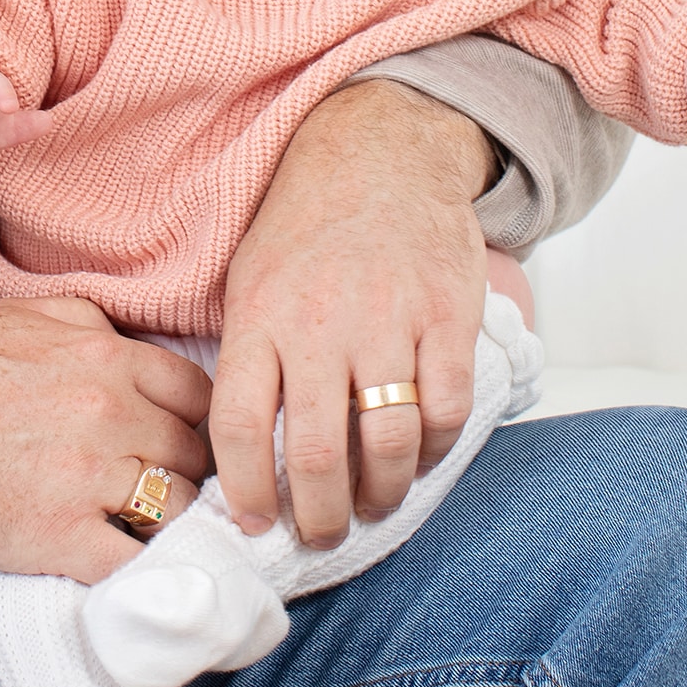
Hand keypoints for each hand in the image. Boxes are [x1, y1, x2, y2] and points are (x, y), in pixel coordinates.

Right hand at [0, 297, 213, 581]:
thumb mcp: (27, 315)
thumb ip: (92, 322)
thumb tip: (132, 343)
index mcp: (108, 358)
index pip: (197, 395)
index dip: (195, 421)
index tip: (180, 438)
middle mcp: (111, 414)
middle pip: (190, 454)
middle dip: (181, 470)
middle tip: (162, 484)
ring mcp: (90, 478)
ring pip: (173, 508)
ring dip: (164, 519)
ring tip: (142, 524)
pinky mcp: (62, 538)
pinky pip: (133, 561)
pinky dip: (139, 566)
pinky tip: (124, 560)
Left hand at [212, 80, 495, 550]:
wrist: (382, 152)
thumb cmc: (306, 225)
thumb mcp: (248, 279)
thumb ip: (247, 358)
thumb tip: (239, 454)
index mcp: (260, 316)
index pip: (239, 427)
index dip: (245, 492)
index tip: (253, 524)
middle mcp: (321, 323)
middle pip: (317, 453)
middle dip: (318, 516)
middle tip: (320, 534)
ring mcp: (390, 320)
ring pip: (387, 443)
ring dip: (381, 495)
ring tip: (372, 508)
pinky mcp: (448, 316)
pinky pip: (447, 409)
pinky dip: (435, 451)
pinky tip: (420, 459)